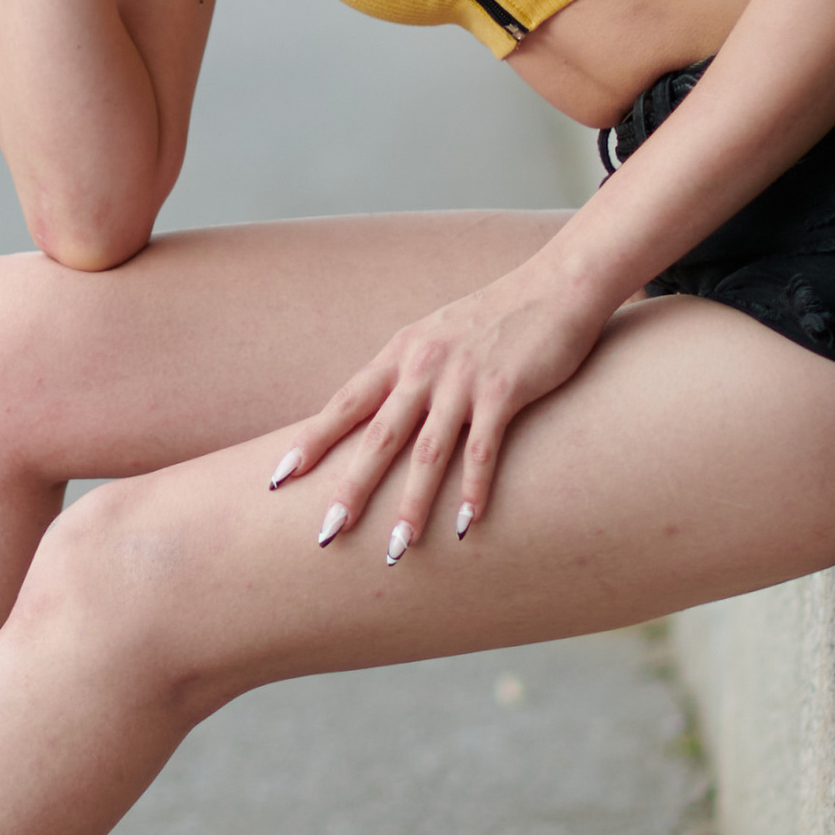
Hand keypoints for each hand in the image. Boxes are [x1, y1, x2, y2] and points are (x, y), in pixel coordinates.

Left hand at [265, 256, 611, 556]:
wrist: (556, 284)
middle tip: (326, 534)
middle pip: (377, 438)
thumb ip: (408, 372)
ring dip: (411, 506)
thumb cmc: (496, 317)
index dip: (312, 441)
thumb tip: (377, 413)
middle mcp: (423, 366)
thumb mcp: (437, 336)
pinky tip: (464, 525)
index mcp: (400, 353)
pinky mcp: (505, 390)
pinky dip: (472, 490)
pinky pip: (483, 450)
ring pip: (427, 454)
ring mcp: (463, 379)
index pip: (345, 403)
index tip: (278, 477)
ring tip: (397, 550)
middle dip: (350, 489)